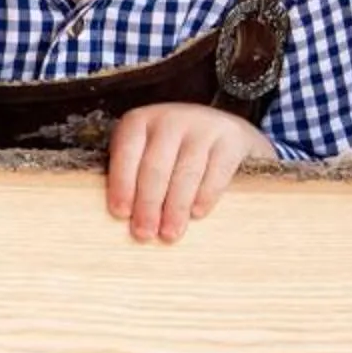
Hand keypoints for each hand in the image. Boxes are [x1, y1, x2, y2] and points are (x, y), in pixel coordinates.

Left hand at [107, 104, 272, 242]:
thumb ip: (132, 174)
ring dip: (175, 207)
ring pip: (186, 172)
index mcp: (139, 121)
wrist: (222, 129)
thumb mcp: (146, 150)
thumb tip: (123, 218)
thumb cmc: (172, 150)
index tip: (120, 214)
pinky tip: (197, 214)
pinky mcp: (231, 139)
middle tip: (144, 234)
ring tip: (169, 234)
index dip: (122, 184)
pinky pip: (217, 172)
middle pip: (155, 166)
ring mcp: (203, 126)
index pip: (126, 153)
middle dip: (148, 204)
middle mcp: (170, 119)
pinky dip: (205, 195)